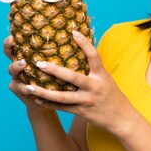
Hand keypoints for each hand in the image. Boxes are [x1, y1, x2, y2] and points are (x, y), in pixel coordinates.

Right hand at [4, 35, 53, 113]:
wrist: (49, 99)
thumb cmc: (55, 77)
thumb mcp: (57, 63)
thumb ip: (59, 51)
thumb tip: (74, 32)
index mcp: (27, 55)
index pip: (17, 43)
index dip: (12, 39)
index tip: (12, 35)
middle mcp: (19, 64)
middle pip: (10, 54)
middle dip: (8, 47)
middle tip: (13, 41)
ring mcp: (17, 76)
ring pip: (11, 69)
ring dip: (16, 66)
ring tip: (23, 64)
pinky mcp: (19, 89)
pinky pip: (19, 87)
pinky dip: (24, 87)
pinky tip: (29, 87)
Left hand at [22, 30, 138, 137]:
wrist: (121, 118)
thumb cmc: (112, 95)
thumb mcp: (106, 79)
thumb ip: (94, 68)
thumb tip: (81, 50)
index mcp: (101, 75)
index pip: (93, 56)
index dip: (84, 43)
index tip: (73, 32)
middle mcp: (94, 87)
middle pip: (72, 77)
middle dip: (54, 70)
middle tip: (38, 63)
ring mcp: (87, 100)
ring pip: (62, 96)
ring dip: (44, 92)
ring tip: (29, 86)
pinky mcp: (82, 112)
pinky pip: (62, 108)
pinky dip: (49, 104)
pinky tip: (37, 99)